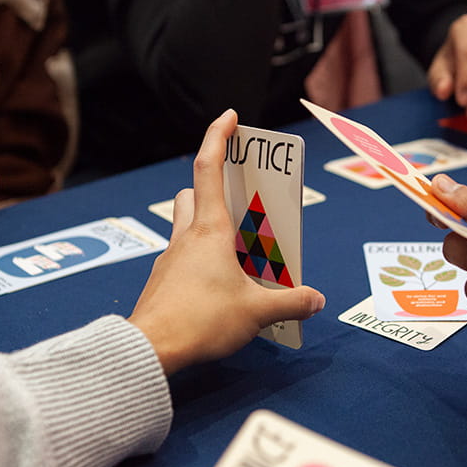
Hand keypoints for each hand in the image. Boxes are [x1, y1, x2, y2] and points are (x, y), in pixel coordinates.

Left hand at [128, 109, 324, 373]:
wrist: (149, 350)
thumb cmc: (201, 320)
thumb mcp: (256, 313)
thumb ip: (291, 302)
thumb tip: (317, 299)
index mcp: (209, 230)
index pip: (208, 168)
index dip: (218, 136)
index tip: (230, 116)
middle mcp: (186, 237)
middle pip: (192, 194)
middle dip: (213, 189)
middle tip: (241, 205)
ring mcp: (169, 259)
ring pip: (184, 225)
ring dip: (206, 226)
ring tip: (236, 251)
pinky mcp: (162, 283)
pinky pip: (182, 258)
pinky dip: (200, 260)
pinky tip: (218, 286)